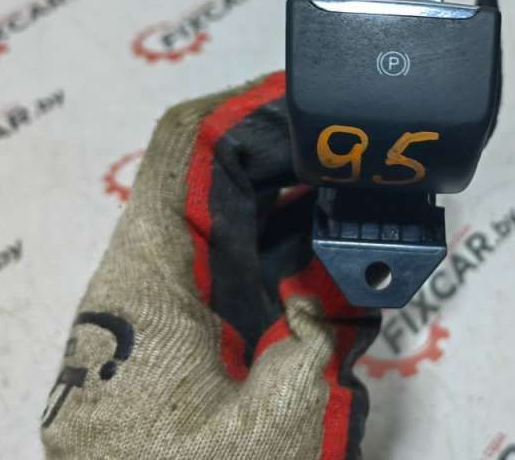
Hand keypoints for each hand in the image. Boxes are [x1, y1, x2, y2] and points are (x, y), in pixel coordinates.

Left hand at [41, 72, 379, 459]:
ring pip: (232, 230)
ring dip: (300, 212)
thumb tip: (329, 286)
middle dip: (295, 158)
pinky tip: (340, 273)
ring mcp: (164, 317)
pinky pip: (238, 279)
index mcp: (146, 281)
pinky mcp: (184, 348)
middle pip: (216, 181)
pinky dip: (291, 264)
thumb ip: (317, 332)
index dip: (248, 105)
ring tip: (370, 207)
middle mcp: (144, 284)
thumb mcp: (276, 421)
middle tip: (370, 154)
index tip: (317, 94)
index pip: (183, 148)